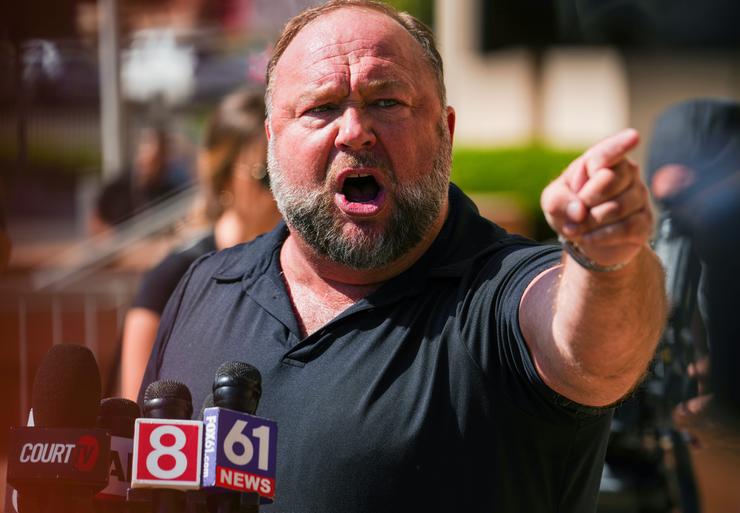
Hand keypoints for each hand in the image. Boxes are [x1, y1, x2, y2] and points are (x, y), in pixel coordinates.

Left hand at [541, 129, 652, 267]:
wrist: (585, 239)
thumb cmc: (570, 210)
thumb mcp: (553, 201)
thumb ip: (558, 200)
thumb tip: (580, 211)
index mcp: (603, 160)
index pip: (610, 150)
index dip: (619, 146)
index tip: (633, 137)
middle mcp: (627, 173)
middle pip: (609, 180)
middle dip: (586, 199)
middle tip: (575, 212)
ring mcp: (639, 196)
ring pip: (616, 208)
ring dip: (589, 222)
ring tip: (575, 228)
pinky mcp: (644, 221)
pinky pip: (626, 228)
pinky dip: (601, 235)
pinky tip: (587, 238)